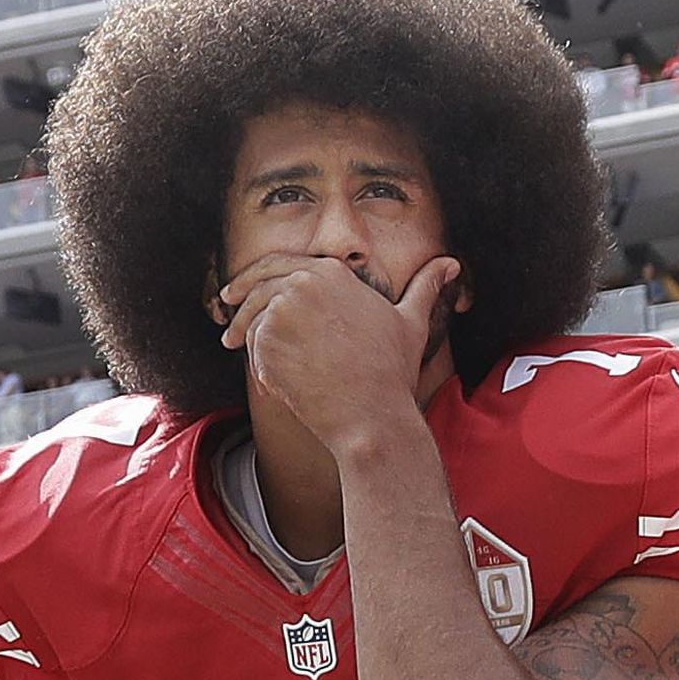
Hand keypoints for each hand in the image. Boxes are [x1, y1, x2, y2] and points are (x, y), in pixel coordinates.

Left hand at [217, 252, 461, 454]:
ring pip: (251, 318)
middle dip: (238, 297)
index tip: (243, 288)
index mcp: (331, 271)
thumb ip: (424, 287)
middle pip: (256, 284)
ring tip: (235, 347)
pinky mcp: (266, 342)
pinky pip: (252, 349)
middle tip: (227, 312)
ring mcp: (282, 311)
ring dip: (241, 333)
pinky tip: (272, 383)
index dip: (257, 276)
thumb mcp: (411, 322)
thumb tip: (451, 264)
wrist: (370, 415)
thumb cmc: (392, 372)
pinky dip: (257, 365)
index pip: (281, 264)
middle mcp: (303, 283)